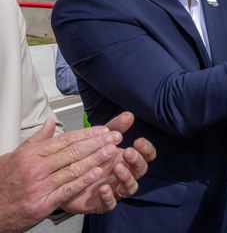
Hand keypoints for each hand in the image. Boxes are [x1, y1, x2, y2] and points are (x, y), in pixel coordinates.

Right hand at [0, 119, 123, 231]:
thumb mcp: (16, 156)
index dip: (87, 134)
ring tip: (112, 151)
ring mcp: (39, 186)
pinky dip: (83, 181)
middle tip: (115, 137)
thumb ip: (37, 140)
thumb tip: (50, 123)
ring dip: (95, 159)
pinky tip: (97, 173)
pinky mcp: (42, 204)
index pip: (65, 140)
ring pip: (72, 169)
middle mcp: (36, 168)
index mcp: (31, 154)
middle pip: (72, 152)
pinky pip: (67, 189)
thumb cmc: (2, 182)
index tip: (104, 130)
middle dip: (97, 143)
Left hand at [61, 112, 155, 214]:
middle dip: (137, 161)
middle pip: (141, 170)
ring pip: (130, 188)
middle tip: (127, 153)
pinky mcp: (101, 203)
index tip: (138, 141)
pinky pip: (111, 204)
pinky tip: (103, 188)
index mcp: (126, 159)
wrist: (60, 177)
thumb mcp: (98, 139)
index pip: (146, 155)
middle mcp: (124, 174)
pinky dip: (109, 197)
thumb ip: (114, 128)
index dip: (146, 149)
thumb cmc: (84, 157)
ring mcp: (115, 189)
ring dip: (126, 178)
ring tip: (117, 168)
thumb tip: (129, 114)